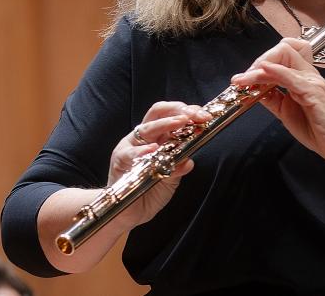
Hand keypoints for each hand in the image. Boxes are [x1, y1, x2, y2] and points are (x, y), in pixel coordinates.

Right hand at [109, 101, 210, 226]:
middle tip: (194, 115)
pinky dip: (142, 150)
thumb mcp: (170, 180)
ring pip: (147, 128)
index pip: (172, 115)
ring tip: (179, 122)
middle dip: (179, 111)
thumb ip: (178, 169)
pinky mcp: (120, 159)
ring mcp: (131, 146)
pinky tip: (152, 150)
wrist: (127, 213)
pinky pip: (130, 152)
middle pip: (159, 112)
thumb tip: (189, 162)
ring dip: (165, 124)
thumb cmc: (148, 192)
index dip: (188, 112)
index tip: (204, 116)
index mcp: (158, 137)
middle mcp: (144, 137)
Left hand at [231, 37, 324, 165]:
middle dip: (258, 60)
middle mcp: (308, 75)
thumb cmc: (318, 130)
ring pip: (283, 60)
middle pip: (282, 50)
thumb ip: (273, 99)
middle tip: (242, 78)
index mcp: (303, 77)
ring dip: (258, 68)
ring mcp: (312, 81)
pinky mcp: (313, 92)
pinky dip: (274, 71)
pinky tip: (261, 72)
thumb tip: (254, 90)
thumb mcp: (287, 112)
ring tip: (242, 80)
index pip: (282, 55)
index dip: (263, 61)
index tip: (247, 77)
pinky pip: (291, 76)